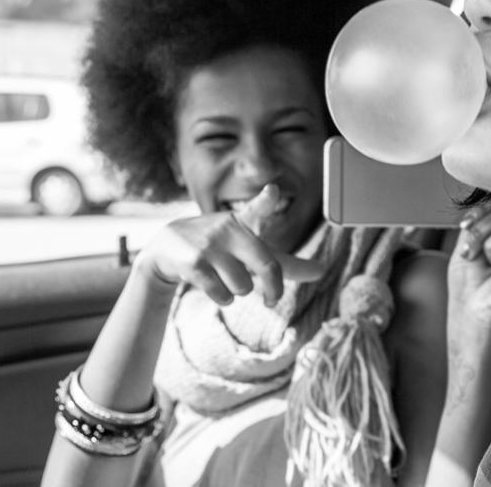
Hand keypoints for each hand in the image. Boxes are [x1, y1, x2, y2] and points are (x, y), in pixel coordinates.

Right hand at [134, 184, 321, 305]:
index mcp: (245, 222)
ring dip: (238, 292)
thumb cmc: (220, 248)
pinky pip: (222, 295)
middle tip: (271, 300)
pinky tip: (213, 287)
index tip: (273, 190)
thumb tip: (323, 271)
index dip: (267, 200)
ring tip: (224, 278)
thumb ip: (286, 262)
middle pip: (267, 267)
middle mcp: (228, 229)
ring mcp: (209, 245)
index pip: (259, 208)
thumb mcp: (251, 248)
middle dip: (273, 289)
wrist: (167, 248)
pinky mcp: (193, 263)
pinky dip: (223, 299)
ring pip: (243, 287)